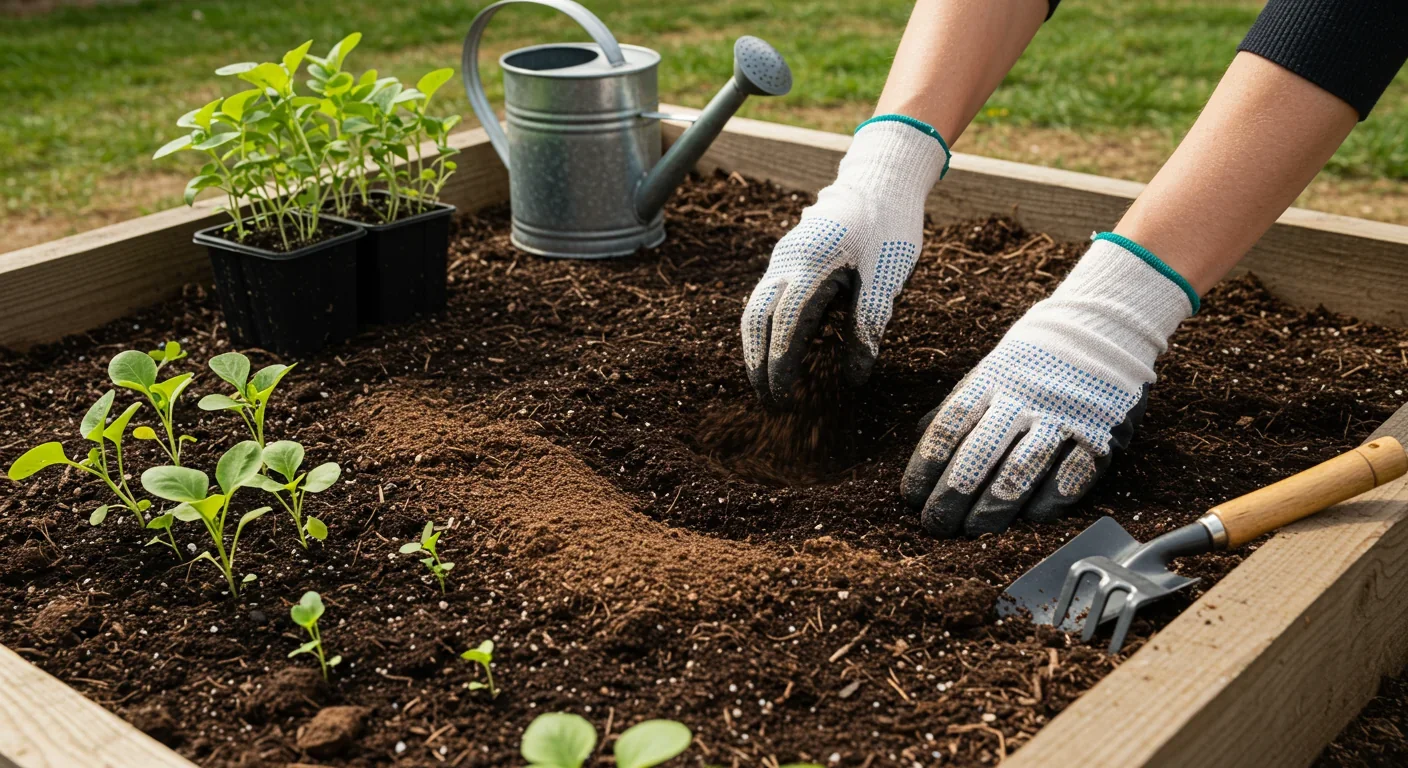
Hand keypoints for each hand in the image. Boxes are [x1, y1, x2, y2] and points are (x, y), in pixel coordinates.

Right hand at [741, 116, 948, 405]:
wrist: (881, 179)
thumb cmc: (889, 226)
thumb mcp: (887, 278)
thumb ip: (868, 325)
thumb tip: (854, 378)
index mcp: (810, 266)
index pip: (785, 328)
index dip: (781, 367)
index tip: (783, 398)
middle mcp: (786, 262)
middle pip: (756, 321)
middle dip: (757, 364)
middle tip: (768, 401)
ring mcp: (782, 258)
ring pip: (754, 309)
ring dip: (755, 348)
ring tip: (765, 383)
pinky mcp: (787, 258)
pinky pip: (764, 298)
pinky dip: (763, 329)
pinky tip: (774, 350)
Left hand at [902, 234, 1198, 536]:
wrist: (1104, 329)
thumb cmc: (1034, 361)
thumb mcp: (990, 371)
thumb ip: (958, 406)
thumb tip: (919, 439)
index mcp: (991, 381)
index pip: (949, 426)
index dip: (926, 464)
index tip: (912, 496)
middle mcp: (1024, 400)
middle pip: (980, 453)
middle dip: (952, 495)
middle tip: (936, 524)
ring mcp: (1063, 417)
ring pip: (1022, 469)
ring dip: (994, 507)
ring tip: (973, 530)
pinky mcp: (1100, 435)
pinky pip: (1071, 475)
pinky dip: (1049, 500)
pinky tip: (1029, 519)